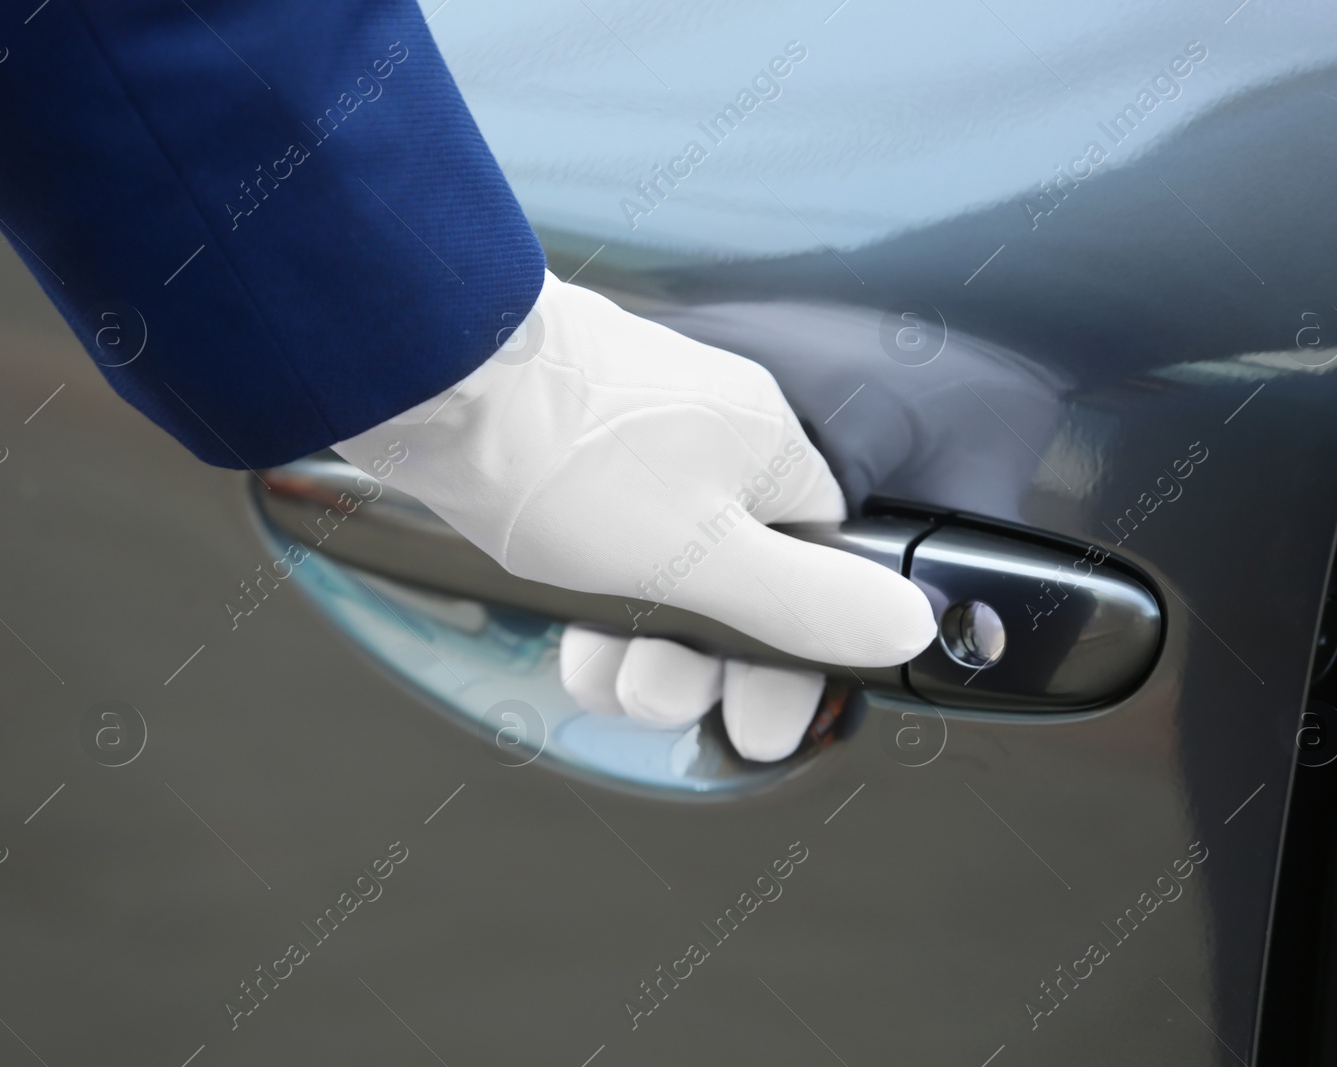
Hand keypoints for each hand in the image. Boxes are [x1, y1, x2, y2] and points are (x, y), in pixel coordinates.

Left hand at [333, 269, 934, 741]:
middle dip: (697, 662)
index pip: (820, 569)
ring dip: (636, 644)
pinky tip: (564, 633)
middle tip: (655, 696)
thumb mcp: (697, 555)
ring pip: (664, 576)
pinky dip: (592, 603)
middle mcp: (711, 441)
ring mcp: (637, 446)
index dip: (790, 656)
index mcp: (766, 451)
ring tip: (597, 674)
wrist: (428, 371)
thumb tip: (907, 626)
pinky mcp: (574, 455)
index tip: (760, 720)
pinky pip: (608, 550)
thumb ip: (807, 601)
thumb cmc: (562, 452)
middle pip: (737, 583)